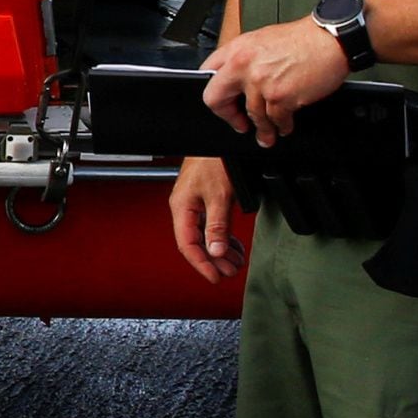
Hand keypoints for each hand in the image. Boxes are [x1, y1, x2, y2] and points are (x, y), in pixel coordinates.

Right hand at [169, 154, 243, 281]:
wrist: (217, 139)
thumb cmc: (215, 160)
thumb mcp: (219, 196)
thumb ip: (217, 226)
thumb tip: (215, 252)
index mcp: (182, 208)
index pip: (188, 245)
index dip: (202, 264)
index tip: (216, 277)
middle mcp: (185, 208)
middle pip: (196, 244)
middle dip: (214, 260)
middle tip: (231, 271)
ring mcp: (195, 204)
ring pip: (205, 236)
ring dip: (220, 251)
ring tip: (235, 261)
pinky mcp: (205, 200)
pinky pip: (210, 226)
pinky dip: (223, 238)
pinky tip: (233, 246)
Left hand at [200, 16, 348, 146]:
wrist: (330, 39)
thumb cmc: (303, 38)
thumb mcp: (262, 40)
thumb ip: (245, 59)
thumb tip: (237, 80)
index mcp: (237, 49)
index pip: (207, 73)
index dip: (215, 91)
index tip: (224, 102)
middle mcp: (243, 65)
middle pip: (215, 99)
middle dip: (227, 115)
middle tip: (238, 123)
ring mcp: (261, 83)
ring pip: (251, 116)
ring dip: (262, 128)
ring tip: (267, 133)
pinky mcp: (280, 97)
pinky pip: (275, 121)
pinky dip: (281, 126)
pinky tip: (284, 125)